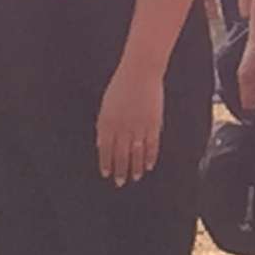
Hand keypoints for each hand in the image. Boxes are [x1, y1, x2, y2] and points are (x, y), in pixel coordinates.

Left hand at [95, 56, 164, 186]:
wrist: (140, 72)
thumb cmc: (121, 86)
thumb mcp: (106, 105)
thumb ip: (103, 126)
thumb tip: (101, 144)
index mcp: (108, 122)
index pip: (106, 149)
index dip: (106, 162)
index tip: (107, 174)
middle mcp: (122, 127)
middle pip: (121, 154)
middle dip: (120, 170)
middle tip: (121, 182)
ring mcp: (139, 126)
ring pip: (137, 153)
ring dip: (136, 167)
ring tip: (136, 177)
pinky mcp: (153, 124)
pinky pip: (152, 145)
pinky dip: (151, 157)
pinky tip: (150, 165)